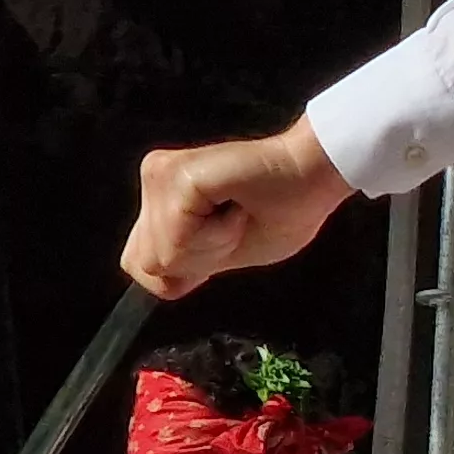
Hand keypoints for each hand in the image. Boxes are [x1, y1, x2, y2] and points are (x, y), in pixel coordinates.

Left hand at [122, 120, 353, 299]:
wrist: (315, 175)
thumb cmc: (287, 209)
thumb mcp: (227, 254)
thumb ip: (187, 264)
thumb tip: (154, 279)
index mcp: (162, 198)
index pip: (138, 264)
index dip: (184, 271)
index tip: (225, 240)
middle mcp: (153, 179)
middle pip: (147, 264)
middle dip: (200, 260)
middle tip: (235, 225)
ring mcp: (158, 174)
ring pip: (163, 256)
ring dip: (213, 246)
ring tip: (238, 213)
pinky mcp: (173, 175)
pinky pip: (179, 242)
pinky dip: (217, 237)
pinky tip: (238, 208)